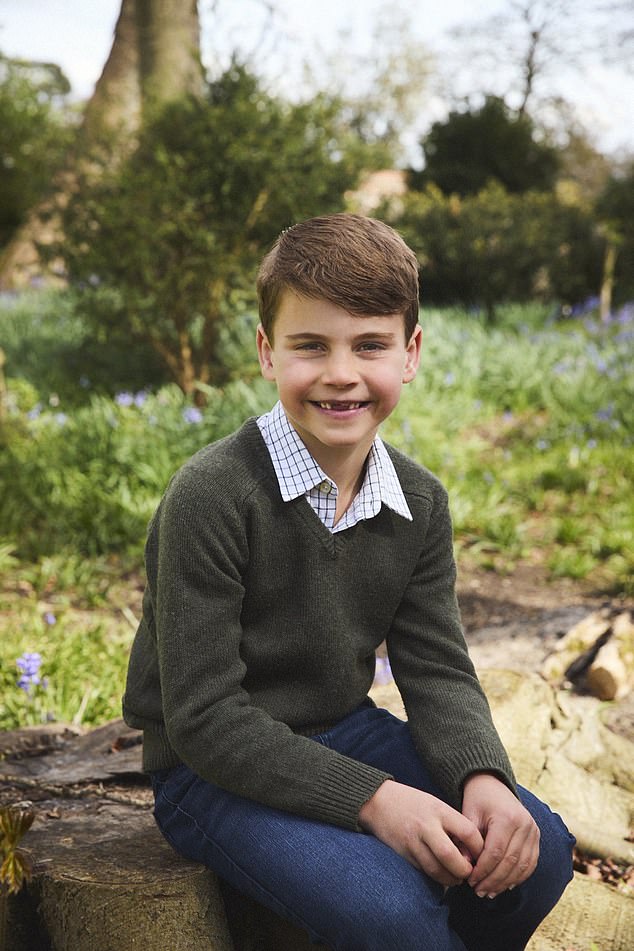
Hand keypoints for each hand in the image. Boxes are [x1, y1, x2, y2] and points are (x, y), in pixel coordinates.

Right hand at [358, 780, 483, 886]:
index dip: (479, 848)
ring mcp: (413, 841)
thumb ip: (453, 824)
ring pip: (437, 870)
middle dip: (464, 871)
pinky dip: (436, 877)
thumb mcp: (435, 805)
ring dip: (451, 879)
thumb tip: (471, 851)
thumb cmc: (412, 803)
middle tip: (470, 873)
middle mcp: (427, 826)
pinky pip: (424, 871)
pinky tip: (442, 875)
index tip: (481, 855)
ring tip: (457, 878)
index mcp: (439, 811)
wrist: (378, 801)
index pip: (468, 833)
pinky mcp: (404, 853)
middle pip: (452, 857)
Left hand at [461, 773, 539, 897]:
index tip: (470, 880)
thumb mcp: (468, 814)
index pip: (495, 852)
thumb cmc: (478, 800)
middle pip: (510, 861)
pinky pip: (531, 863)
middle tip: (478, 891)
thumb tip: (463, 864)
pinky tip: (505, 885)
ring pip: (522, 865)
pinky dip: (519, 877)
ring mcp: (533, 830)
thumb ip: (466, 839)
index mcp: (507, 817)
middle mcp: (524, 824)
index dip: (483, 870)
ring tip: (489, 892)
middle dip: (493, 880)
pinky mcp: (536, 836)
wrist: (493, 784)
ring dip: (506, 882)